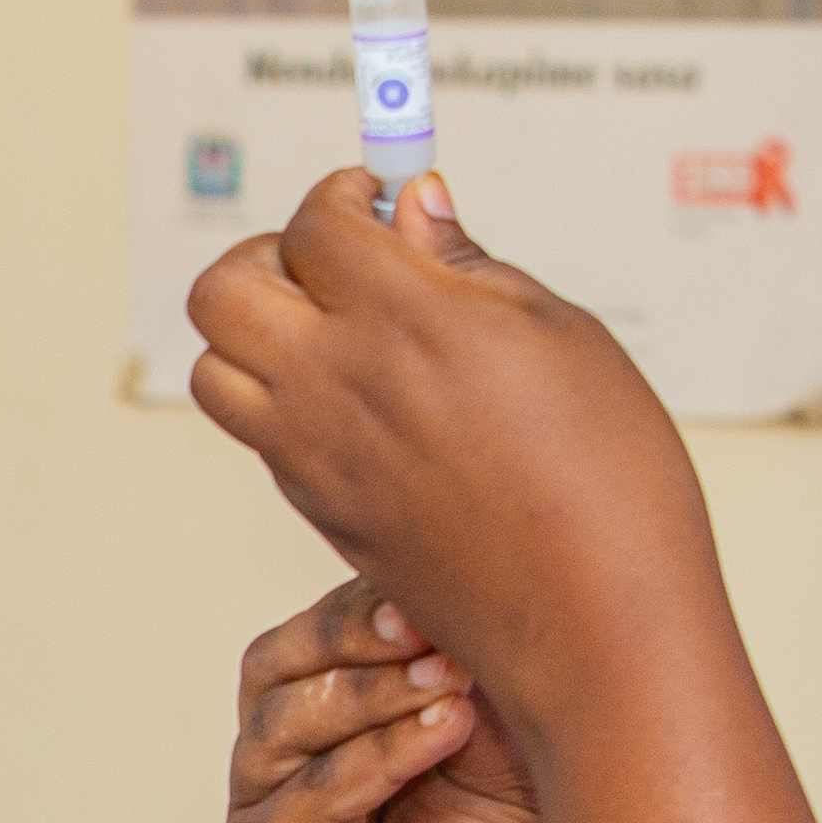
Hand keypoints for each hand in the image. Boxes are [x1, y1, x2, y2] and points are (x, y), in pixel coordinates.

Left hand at [185, 169, 708, 726]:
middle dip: (270, 255)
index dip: (345, 195)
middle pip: (222, 288)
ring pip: (214, 367)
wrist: (595, 626)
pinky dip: (285, 399)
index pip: (314, 223)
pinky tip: (368, 405)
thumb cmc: (608, 476)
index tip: (379, 200)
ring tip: (339, 335)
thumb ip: (466, 263)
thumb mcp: (560, 335)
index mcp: (402, 320)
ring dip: (257, 333)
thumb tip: (411, 201)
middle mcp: (334, 384)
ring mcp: (312, 455)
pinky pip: (258, 432)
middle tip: (338, 262)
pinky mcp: (317, 510)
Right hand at [224, 580, 569, 822]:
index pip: (324, 631)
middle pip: (278, 659)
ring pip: (283, 718)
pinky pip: (302, 799)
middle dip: (354, 627)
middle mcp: (285, 769)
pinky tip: (443, 733)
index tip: (468, 571)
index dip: (379, 596)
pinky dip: (370, 757)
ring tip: (453, 675)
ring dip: (369, 685)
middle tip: (433, 612)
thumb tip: (503, 588)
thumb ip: (488, 687)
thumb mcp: (515, 770)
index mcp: (333, 731)